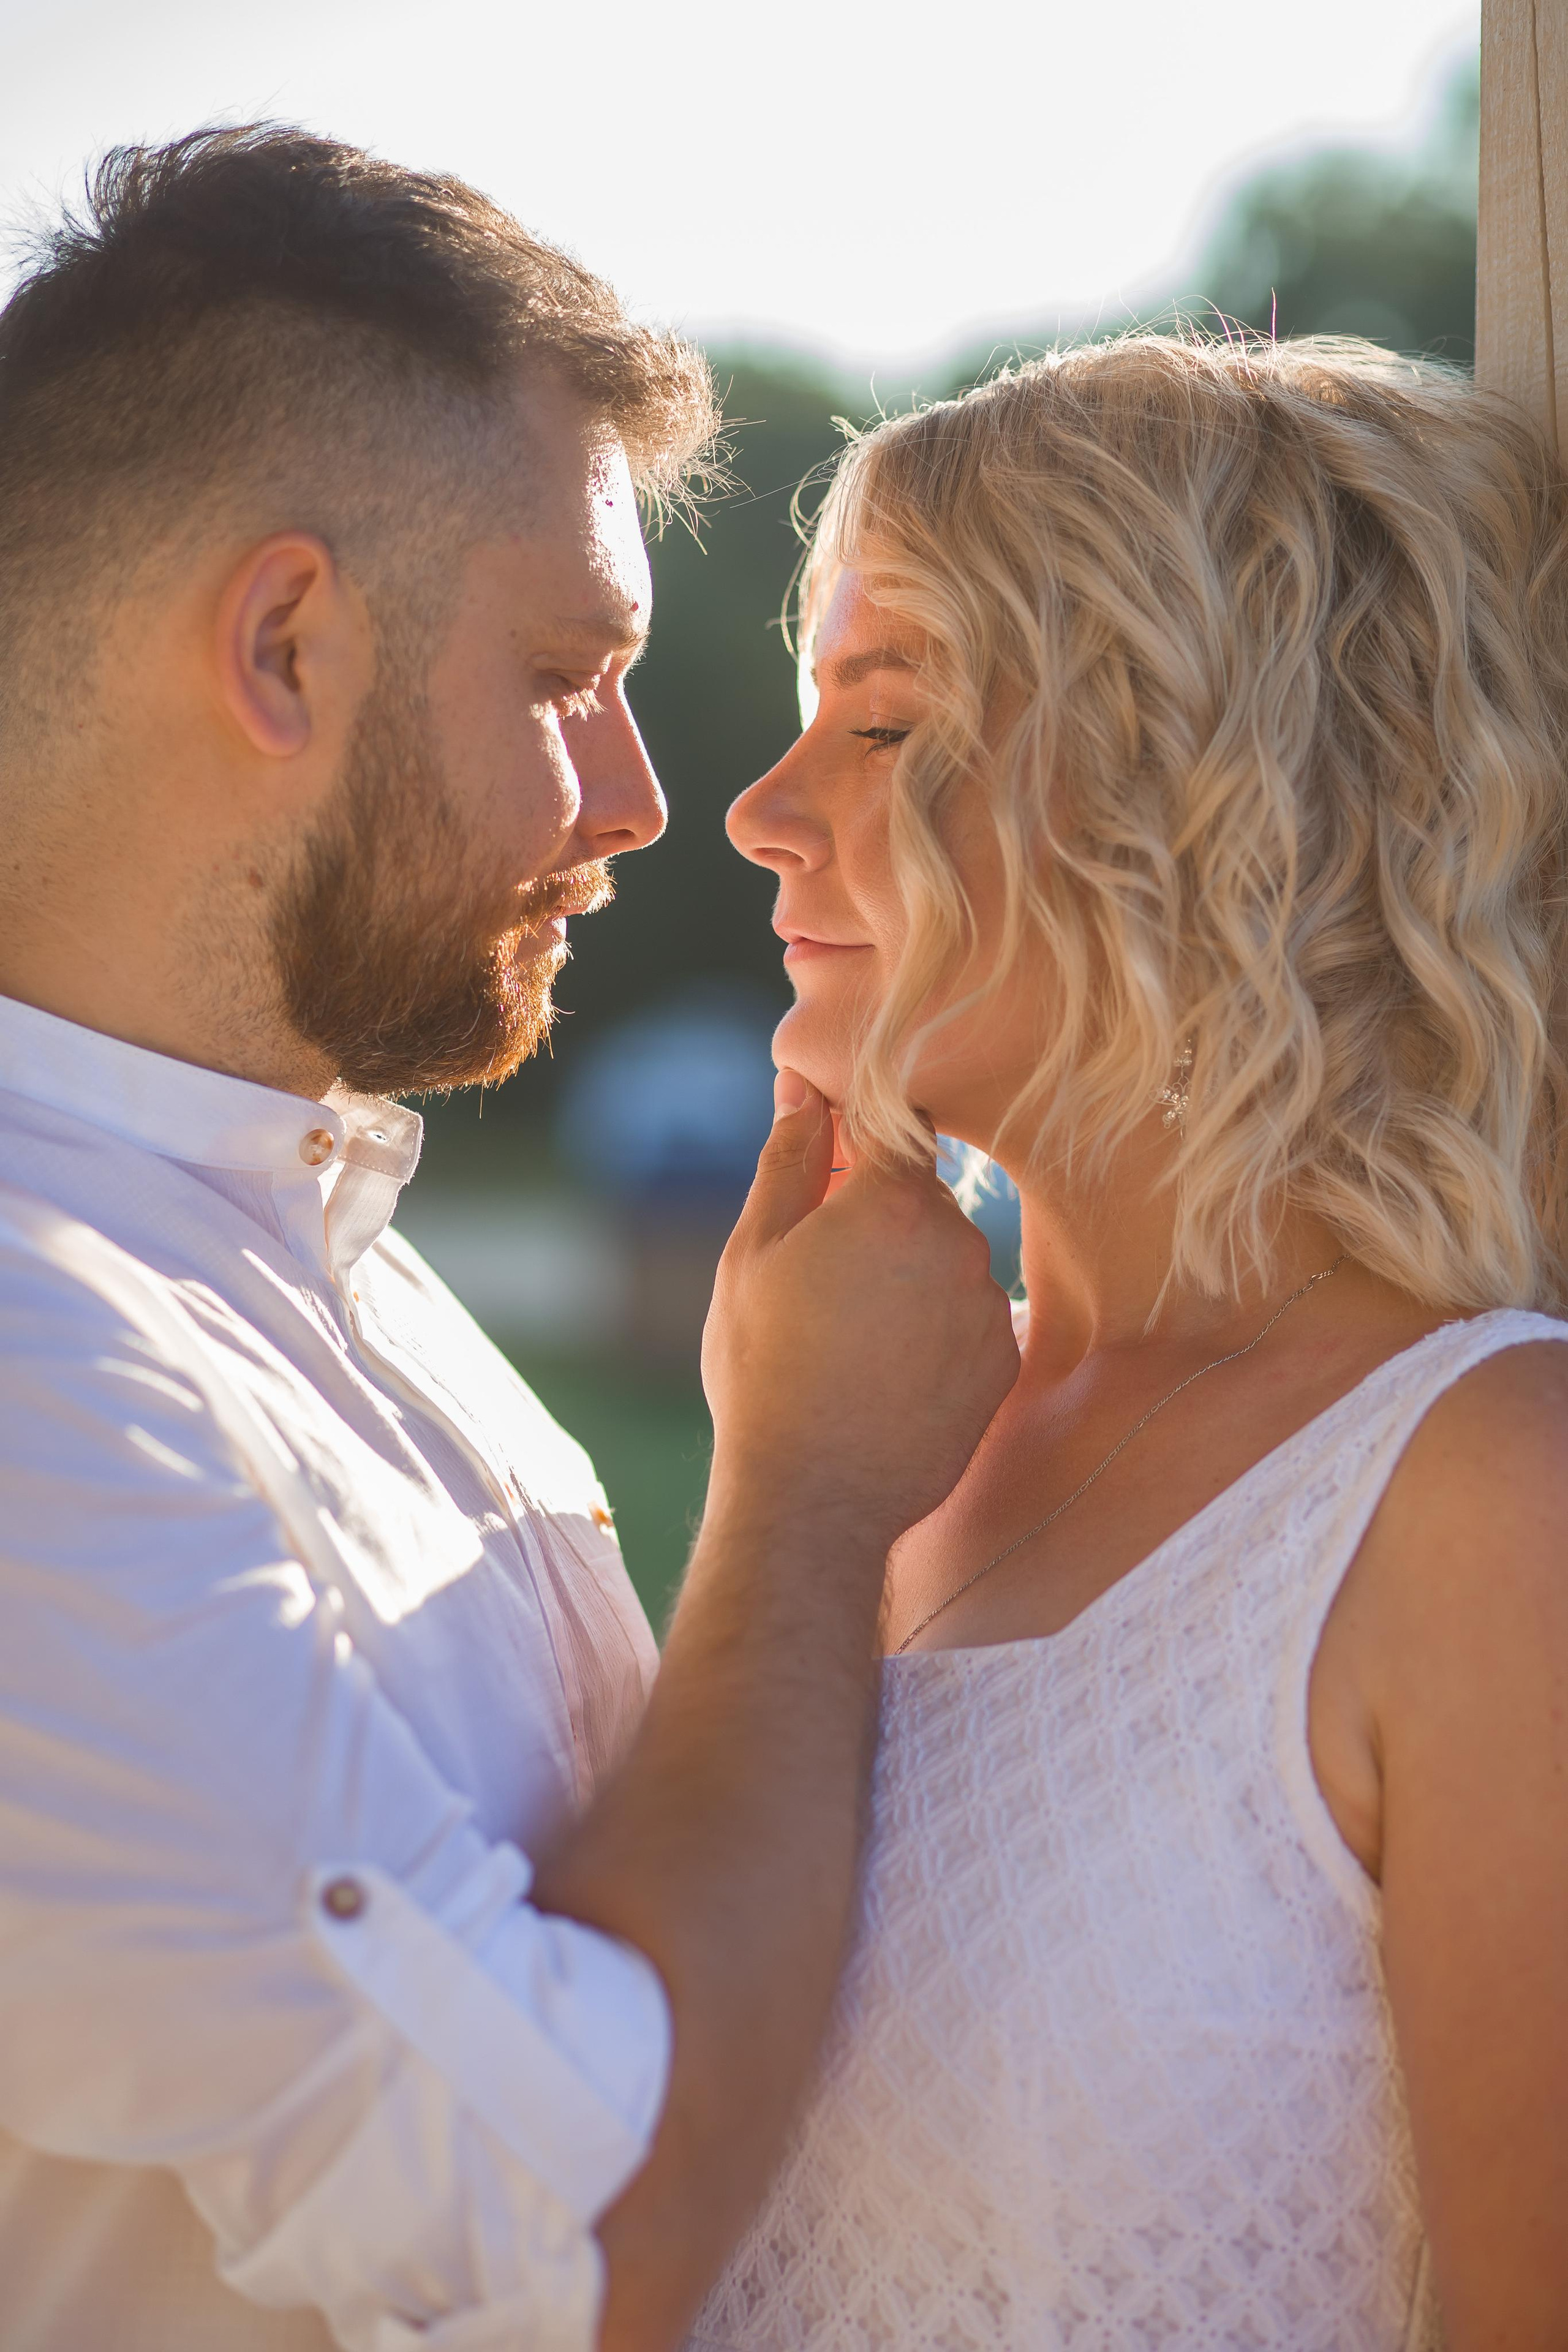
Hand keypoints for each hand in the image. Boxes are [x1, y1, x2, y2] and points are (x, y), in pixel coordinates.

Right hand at [701, 1071, 1018, 1554]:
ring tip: (850, 1339)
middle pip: (918, 1196)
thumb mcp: (752, 1255)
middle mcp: (959, 1241)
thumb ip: (789, 1162)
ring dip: (907, 1276)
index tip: (826, 1167)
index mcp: (892, 1201)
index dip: (854, 1140)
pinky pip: (967, 1315)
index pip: (891, 1125)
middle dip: (874, 1219)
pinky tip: (886, 1370)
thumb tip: (804, 1090)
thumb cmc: (765, 1372)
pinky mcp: (1003, 1359)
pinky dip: (933, 1329)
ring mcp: (986, 1303)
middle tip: (819, 1281)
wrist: (816, 1500)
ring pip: (945, 1257)